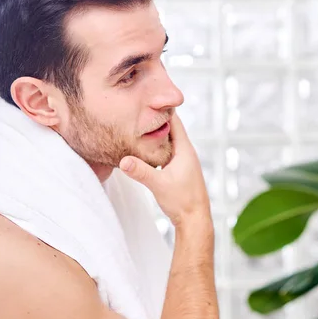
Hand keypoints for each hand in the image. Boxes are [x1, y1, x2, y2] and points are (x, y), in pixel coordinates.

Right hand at [119, 112, 210, 227]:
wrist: (194, 220)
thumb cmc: (182, 202)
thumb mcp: (159, 185)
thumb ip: (141, 172)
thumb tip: (122, 161)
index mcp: (185, 150)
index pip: (174, 122)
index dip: (162, 110)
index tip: (148, 98)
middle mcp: (186, 153)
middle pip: (170, 130)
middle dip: (155, 120)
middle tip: (138, 108)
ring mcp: (183, 162)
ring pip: (168, 142)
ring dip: (155, 134)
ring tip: (138, 125)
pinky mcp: (179, 171)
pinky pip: (166, 153)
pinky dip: (156, 147)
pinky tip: (144, 149)